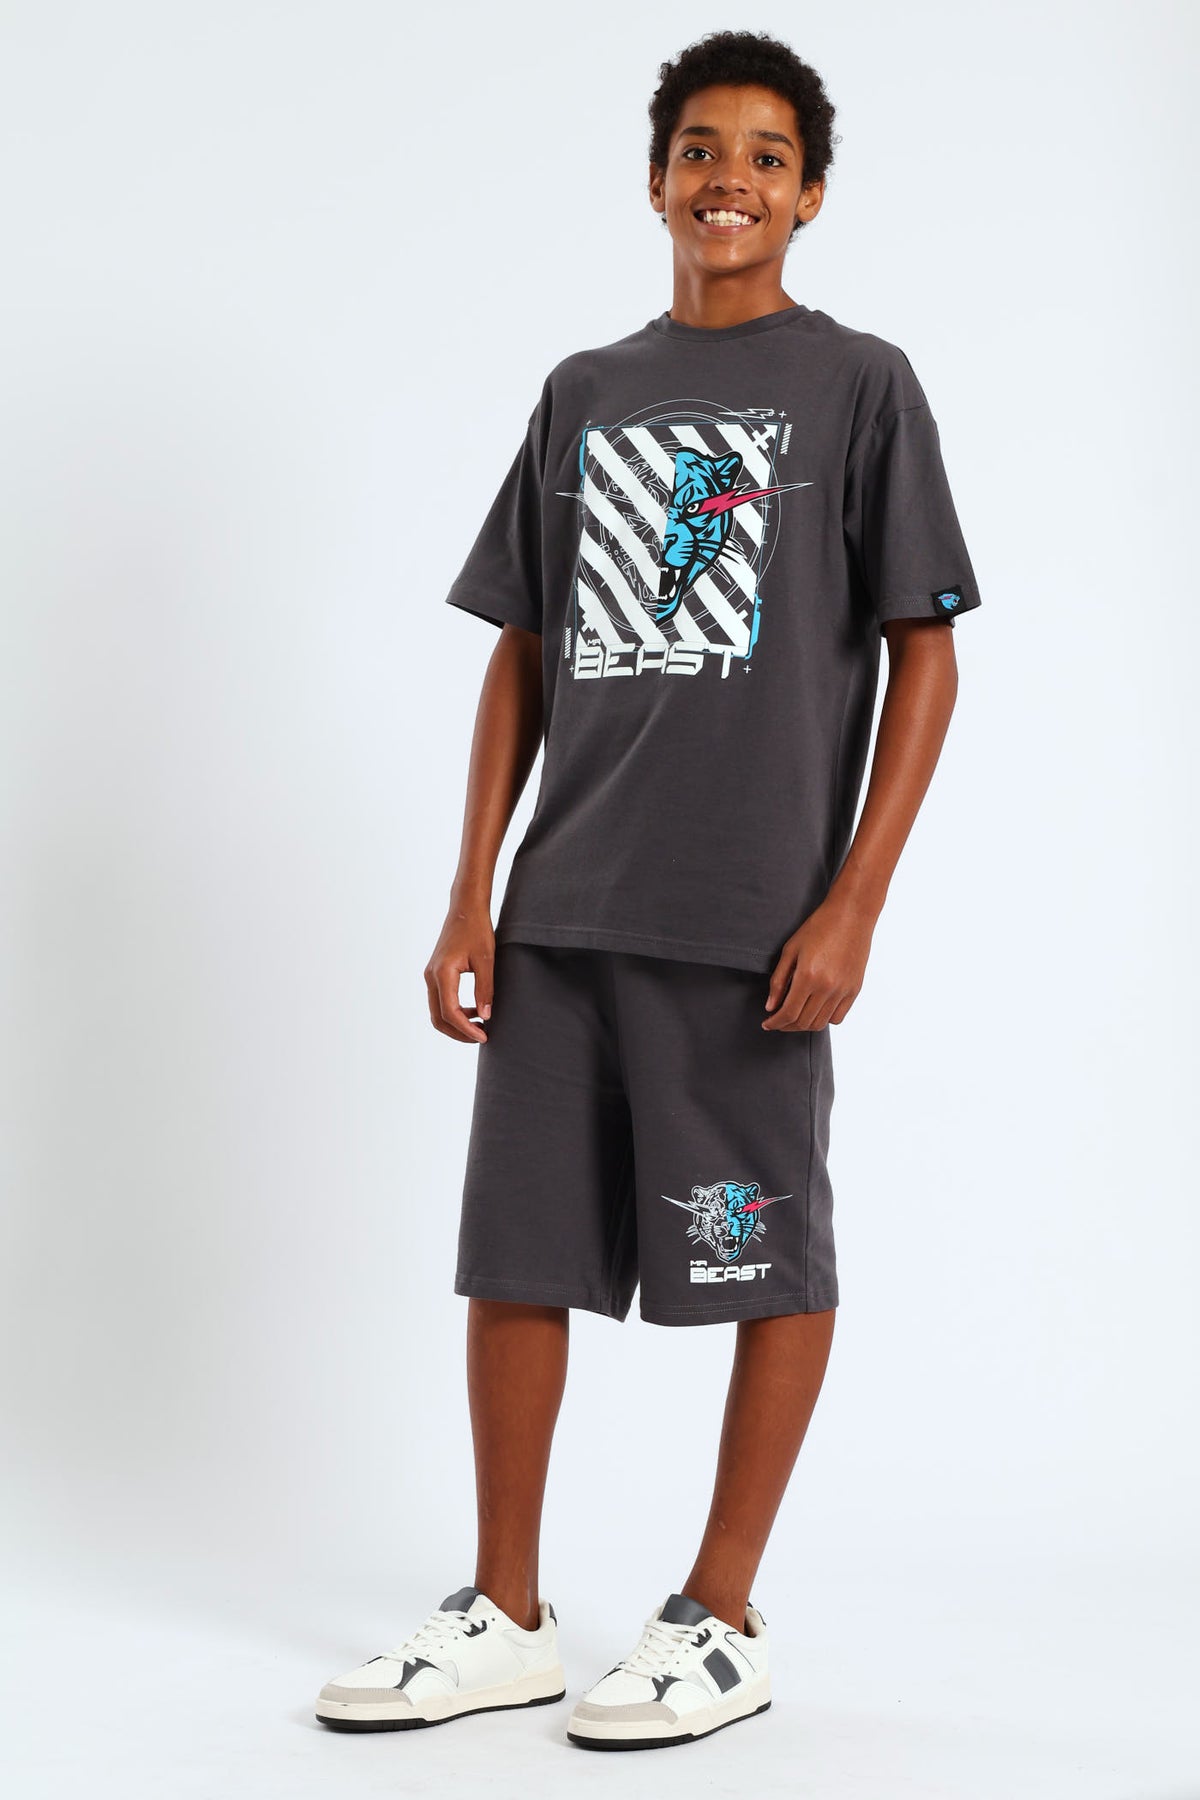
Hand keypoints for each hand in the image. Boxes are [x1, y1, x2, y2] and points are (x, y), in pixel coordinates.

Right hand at [424, 901, 494, 1043]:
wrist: (465, 908)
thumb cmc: (477, 929)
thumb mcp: (486, 960)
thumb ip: (485, 989)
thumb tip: (486, 1016)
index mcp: (442, 973)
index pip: (450, 1012)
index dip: (466, 1029)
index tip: (485, 1036)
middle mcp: (431, 976)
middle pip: (438, 1018)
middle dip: (458, 1033)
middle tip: (482, 1036)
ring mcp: (431, 975)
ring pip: (437, 1011)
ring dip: (456, 1024)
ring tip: (480, 1026)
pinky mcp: (435, 974)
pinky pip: (440, 1001)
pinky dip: (454, 1012)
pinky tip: (473, 1011)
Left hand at [761, 893, 875, 1031]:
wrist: (851, 915)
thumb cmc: (819, 927)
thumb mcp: (790, 950)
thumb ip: (779, 980)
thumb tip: (771, 1007)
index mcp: (808, 976)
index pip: (788, 1013)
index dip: (775, 1023)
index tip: (767, 1024)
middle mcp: (827, 987)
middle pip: (803, 1022)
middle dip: (786, 1026)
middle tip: (778, 1021)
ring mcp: (843, 990)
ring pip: (821, 1023)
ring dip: (804, 1025)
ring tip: (795, 1016)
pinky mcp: (855, 989)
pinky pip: (838, 1017)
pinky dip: (824, 1019)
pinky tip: (815, 1009)